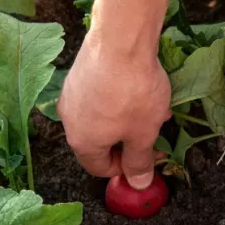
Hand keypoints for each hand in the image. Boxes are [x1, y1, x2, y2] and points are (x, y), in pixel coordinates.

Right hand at [57, 30, 171, 189]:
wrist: (120, 40)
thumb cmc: (132, 93)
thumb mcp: (143, 134)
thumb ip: (140, 162)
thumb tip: (138, 184)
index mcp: (82, 142)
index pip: (99, 168)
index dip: (126, 168)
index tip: (149, 157)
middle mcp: (69, 120)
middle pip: (100, 142)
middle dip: (130, 139)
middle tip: (155, 131)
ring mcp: (72, 93)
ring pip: (103, 116)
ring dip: (129, 118)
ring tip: (155, 106)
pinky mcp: (79, 72)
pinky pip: (101, 94)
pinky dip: (120, 97)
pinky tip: (142, 85)